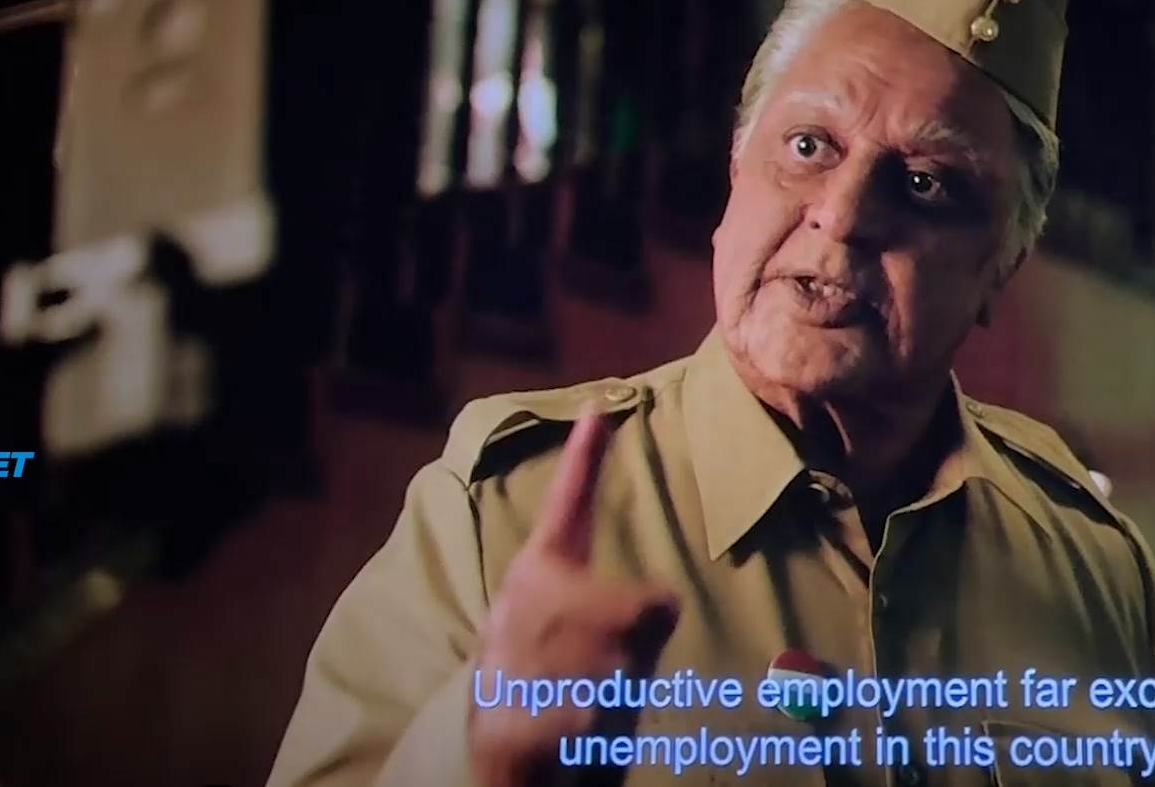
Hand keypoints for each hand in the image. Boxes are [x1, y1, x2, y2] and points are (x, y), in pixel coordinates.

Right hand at [467, 409, 679, 785]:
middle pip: (653, 604)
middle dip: (639, 638)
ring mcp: (556, 649)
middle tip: (596, 665)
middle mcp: (543, 600)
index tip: (600, 405)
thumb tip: (651, 597)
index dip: (584, 456)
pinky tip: (579, 726)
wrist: (501, 751)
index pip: (566, 502)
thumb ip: (590, 595)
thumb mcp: (546, 620)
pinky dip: (613, 717)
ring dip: (628, 680)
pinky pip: (625, 698)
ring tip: (582, 696)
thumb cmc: (534, 677)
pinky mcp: (569, 699)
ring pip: (643, 653)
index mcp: (538, 574)